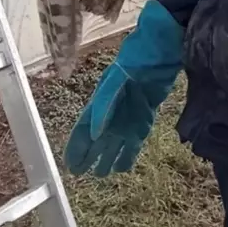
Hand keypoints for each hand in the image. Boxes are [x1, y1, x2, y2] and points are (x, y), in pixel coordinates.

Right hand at [64, 0, 183, 176]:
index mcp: (99, 103)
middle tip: (81, 174)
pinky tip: (124, 167)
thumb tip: (95, 134)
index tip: (70, 165)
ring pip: (115, 143)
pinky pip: (134, 141)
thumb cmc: (134, 62)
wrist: (158, 51)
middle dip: (89, 156)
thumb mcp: (115, 83)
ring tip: (100, 175)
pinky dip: (128, 154)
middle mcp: (112, 113)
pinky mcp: (145, 118)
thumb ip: (104, 108)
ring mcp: (128, 116)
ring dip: (107, 158)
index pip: (83, 129)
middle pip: (97, 140)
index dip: (76, 147)